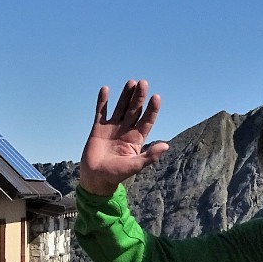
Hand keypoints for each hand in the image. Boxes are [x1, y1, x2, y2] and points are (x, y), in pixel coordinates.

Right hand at [77, 80, 170, 196]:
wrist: (96, 178)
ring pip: (120, 107)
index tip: (156, 97)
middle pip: (134, 110)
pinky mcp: (98, 128)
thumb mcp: (135, 165)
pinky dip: (103, 101)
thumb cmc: (116, 175)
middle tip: (143, 83)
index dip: (151, 109)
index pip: (146, 120)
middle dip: (139, 97)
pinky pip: (101, 112)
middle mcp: (126, 130)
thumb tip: (166, 145)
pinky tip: (105, 89)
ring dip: (125, 95)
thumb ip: (149, 156)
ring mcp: (112, 128)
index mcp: (136, 139)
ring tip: (131, 82)